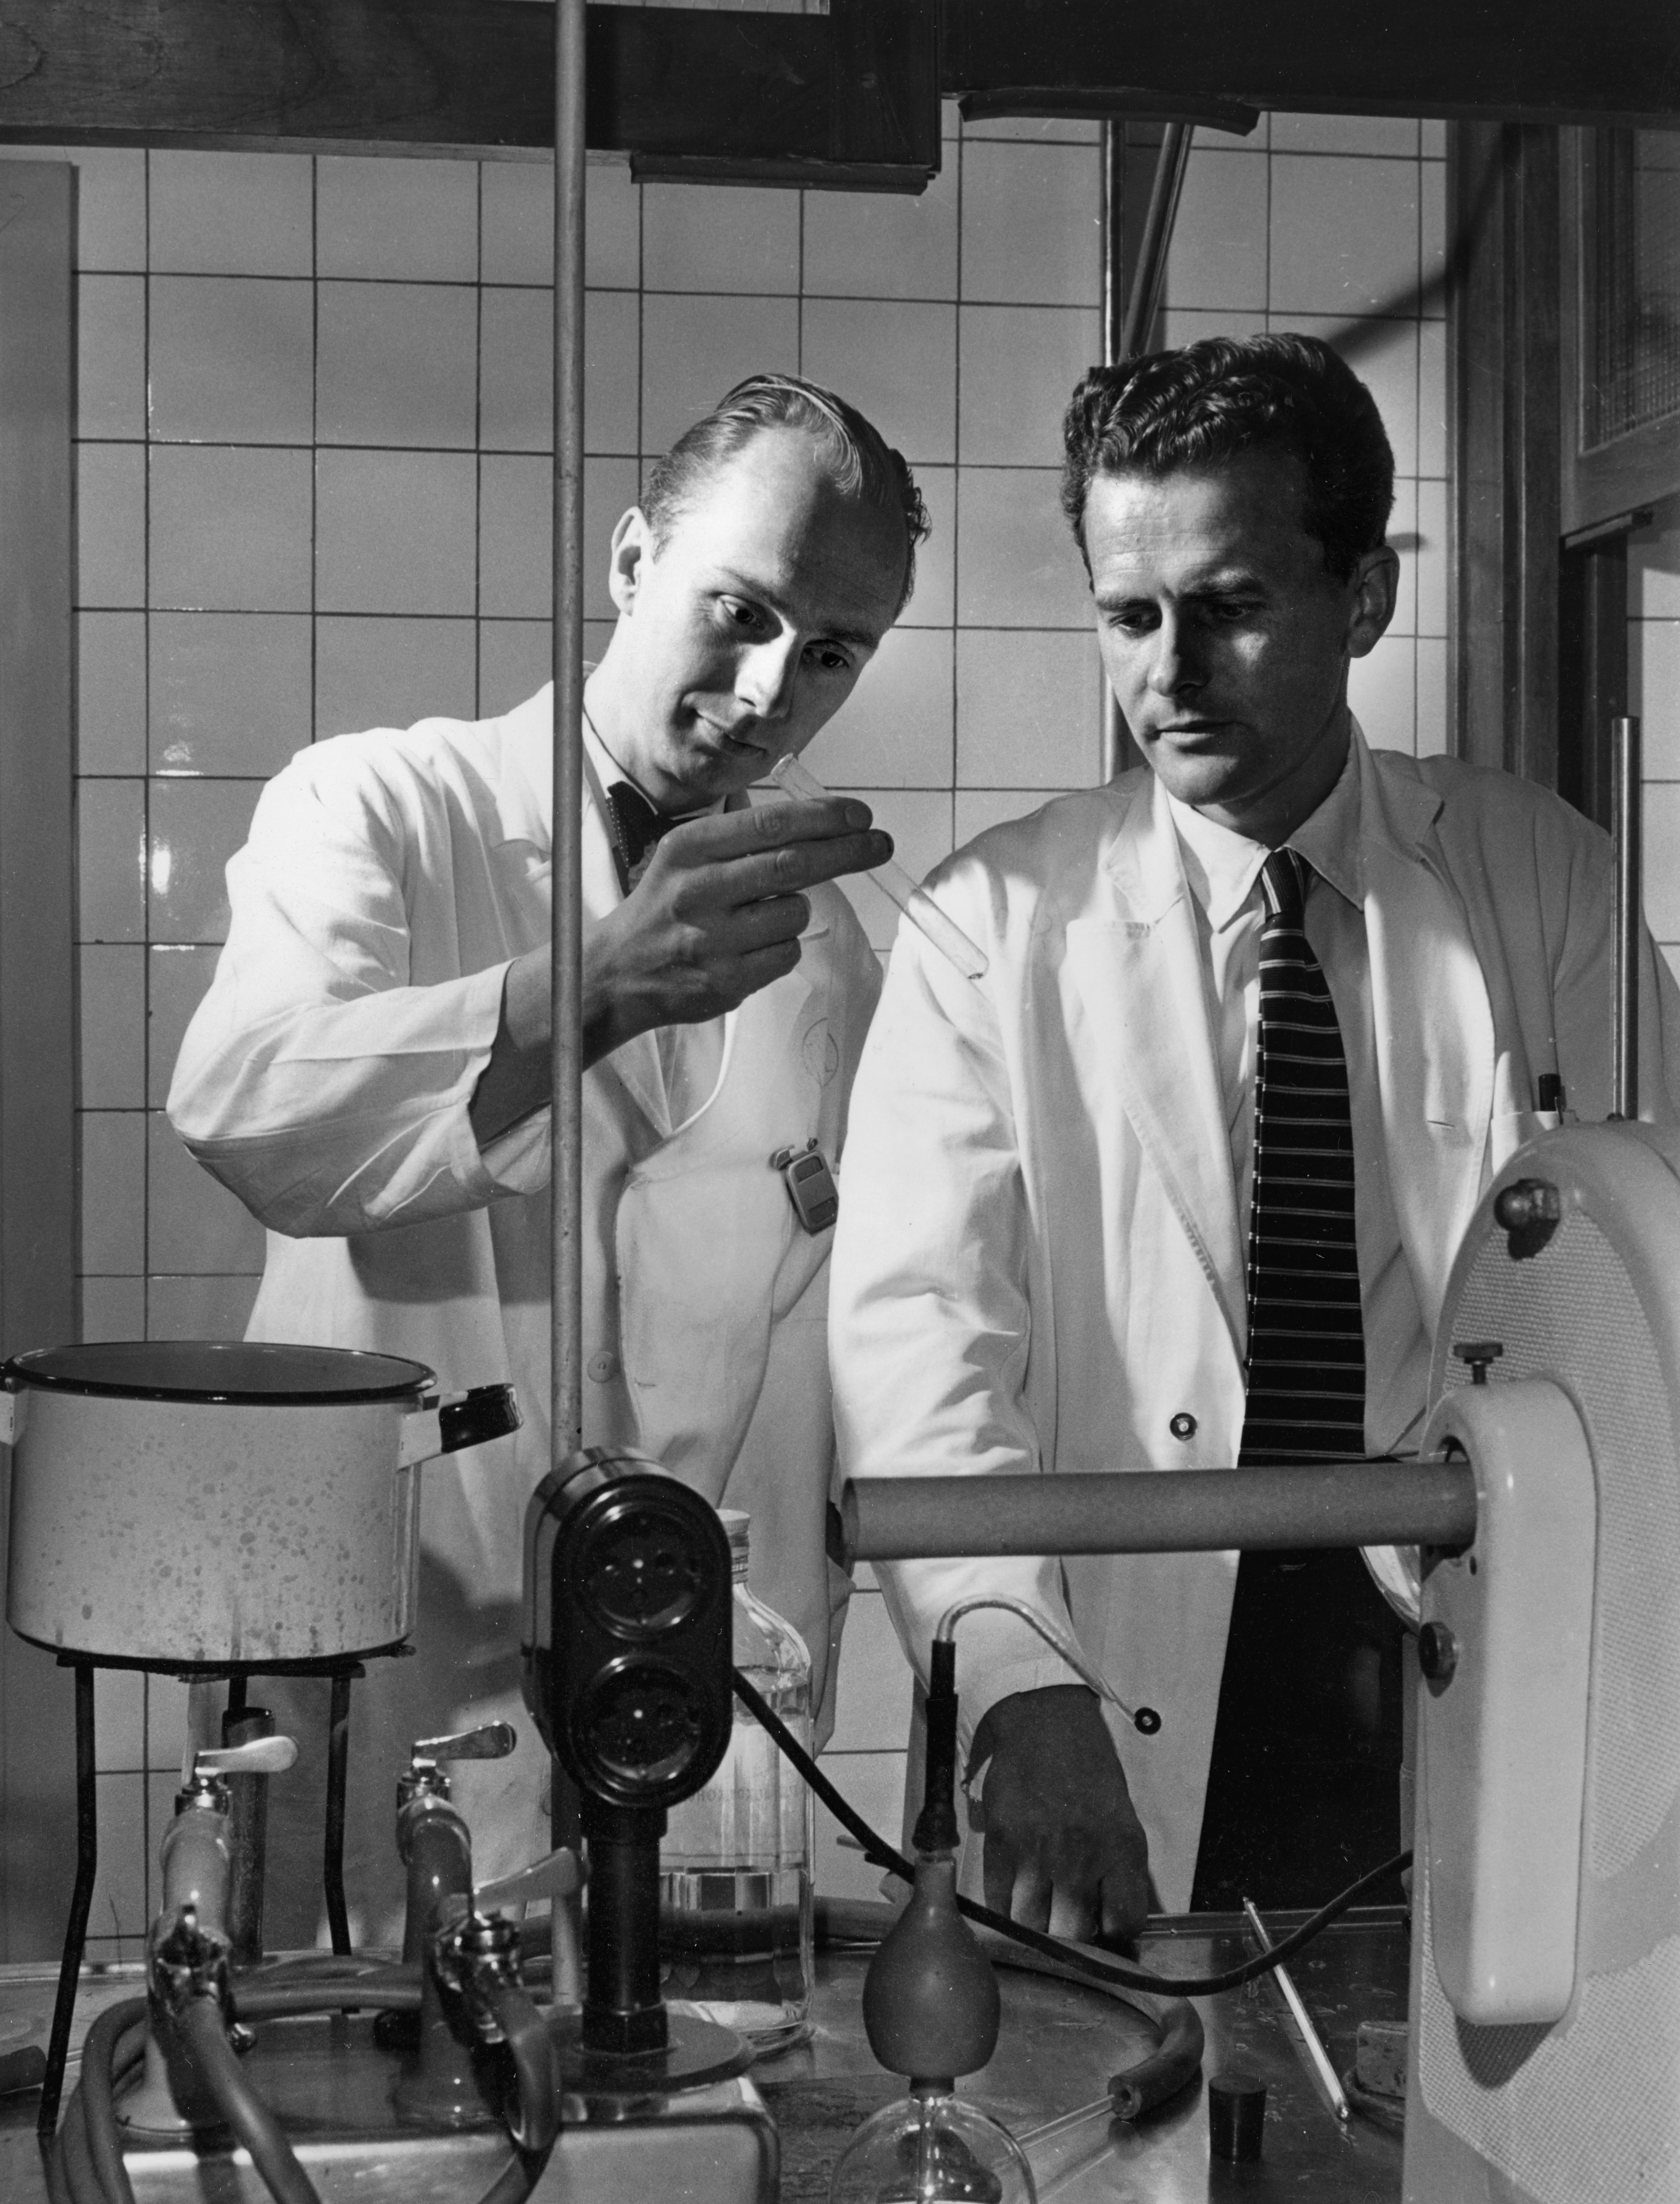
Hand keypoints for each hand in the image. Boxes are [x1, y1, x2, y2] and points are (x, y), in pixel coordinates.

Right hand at [470, 797, 889, 1140]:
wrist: (613, 975)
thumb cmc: (663, 908)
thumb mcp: (685, 857)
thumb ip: (742, 839)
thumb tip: (820, 823)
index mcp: (689, 849)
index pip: (771, 824)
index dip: (824, 817)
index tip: (861, 814)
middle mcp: (697, 890)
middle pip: (794, 864)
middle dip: (847, 851)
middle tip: (880, 843)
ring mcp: (711, 940)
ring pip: (794, 913)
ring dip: (794, 911)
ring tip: (760, 917)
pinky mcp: (724, 982)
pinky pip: (785, 955)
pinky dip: (782, 948)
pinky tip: (750, 948)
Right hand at [968, 1685, 1149, 1944]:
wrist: (1044, 1720)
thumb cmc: (1089, 1769)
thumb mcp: (1121, 1817)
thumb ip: (1118, 1870)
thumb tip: (1109, 1925)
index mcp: (1121, 1848)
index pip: (1125, 1923)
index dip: (1115, 1937)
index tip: (1105, 1934)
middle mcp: (1080, 1856)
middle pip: (1072, 1935)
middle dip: (1069, 1940)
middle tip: (1064, 1930)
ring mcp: (1036, 1851)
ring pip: (1030, 1926)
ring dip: (1033, 1930)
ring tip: (1036, 1918)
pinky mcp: (1000, 1840)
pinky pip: (999, 1899)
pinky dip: (1004, 1910)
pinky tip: (1012, 1903)